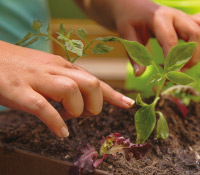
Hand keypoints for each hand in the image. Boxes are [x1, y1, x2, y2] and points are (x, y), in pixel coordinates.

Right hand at [0, 41, 134, 136]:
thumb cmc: (21, 67)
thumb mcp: (50, 71)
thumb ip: (67, 83)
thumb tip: (83, 103)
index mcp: (64, 67)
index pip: (95, 80)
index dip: (114, 94)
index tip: (128, 104)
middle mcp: (55, 70)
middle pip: (91, 84)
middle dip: (95, 104)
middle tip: (83, 113)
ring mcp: (37, 79)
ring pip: (71, 91)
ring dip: (76, 110)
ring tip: (67, 117)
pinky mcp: (19, 90)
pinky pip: (43, 107)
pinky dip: (55, 121)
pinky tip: (60, 132)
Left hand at [110, 0, 199, 74]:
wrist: (134, 6)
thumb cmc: (130, 20)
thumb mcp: (126, 35)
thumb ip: (134, 55)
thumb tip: (140, 74)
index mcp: (160, 18)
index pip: (171, 41)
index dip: (172, 61)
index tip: (168, 76)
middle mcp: (177, 15)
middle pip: (196, 35)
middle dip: (191, 58)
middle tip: (178, 73)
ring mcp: (185, 16)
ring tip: (186, 65)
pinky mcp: (189, 18)